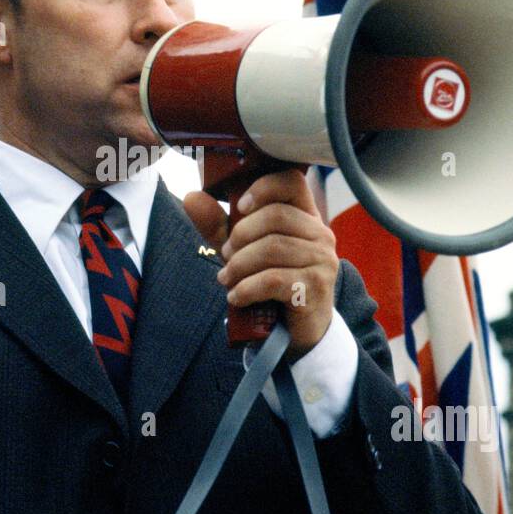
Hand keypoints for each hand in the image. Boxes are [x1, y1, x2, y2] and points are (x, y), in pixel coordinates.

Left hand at [183, 168, 338, 359]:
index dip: (263, 188)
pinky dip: (246, 288)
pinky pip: (273, 279)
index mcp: (305, 216)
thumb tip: (191, 197)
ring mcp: (322, 260)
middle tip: (226, 256)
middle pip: (276, 216)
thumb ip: (219, 225)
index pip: (292, 181)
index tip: (240, 207)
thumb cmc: (271, 283)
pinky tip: (236, 296)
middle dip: (240, 236)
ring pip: (272, 248)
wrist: (296, 331)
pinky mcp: (315, 287)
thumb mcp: (242, 250)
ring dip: (239, 265)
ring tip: (227, 279)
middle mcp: (320, 234)